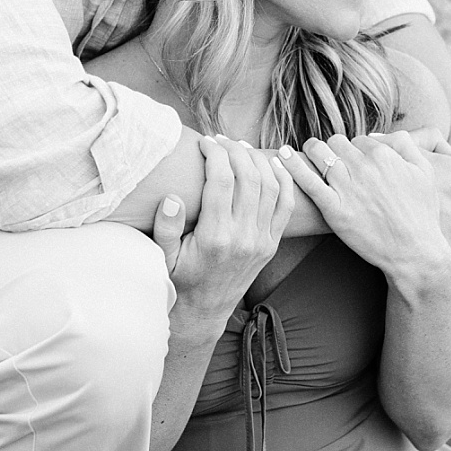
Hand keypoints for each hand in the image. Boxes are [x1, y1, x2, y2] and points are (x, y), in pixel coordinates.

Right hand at [152, 135, 295, 325]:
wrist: (206, 310)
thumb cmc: (181, 280)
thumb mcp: (164, 258)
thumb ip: (166, 228)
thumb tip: (172, 197)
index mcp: (215, 236)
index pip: (221, 182)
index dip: (215, 155)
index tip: (205, 142)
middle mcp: (243, 236)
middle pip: (248, 178)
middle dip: (237, 152)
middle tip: (222, 140)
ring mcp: (262, 239)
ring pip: (270, 187)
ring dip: (259, 161)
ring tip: (242, 147)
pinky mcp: (273, 242)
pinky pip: (286, 205)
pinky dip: (284, 180)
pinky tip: (273, 164)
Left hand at [279, 132, 450, 300]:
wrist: (414, 251)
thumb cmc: (421, 214)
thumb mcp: (424, 171)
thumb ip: (406, 145)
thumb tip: (383, 135)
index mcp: (384, 155)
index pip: (358, 139)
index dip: (355, 150)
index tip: (353, 161)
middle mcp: (363, 166)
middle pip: (336, 142)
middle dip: (332, 149)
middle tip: (329, 159)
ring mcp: (347, 187)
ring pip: (319, 154)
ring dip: (312, 151)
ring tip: (307, 155)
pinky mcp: (333, 208)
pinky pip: (307, 180)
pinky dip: (291, 166)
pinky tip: (281, 156)